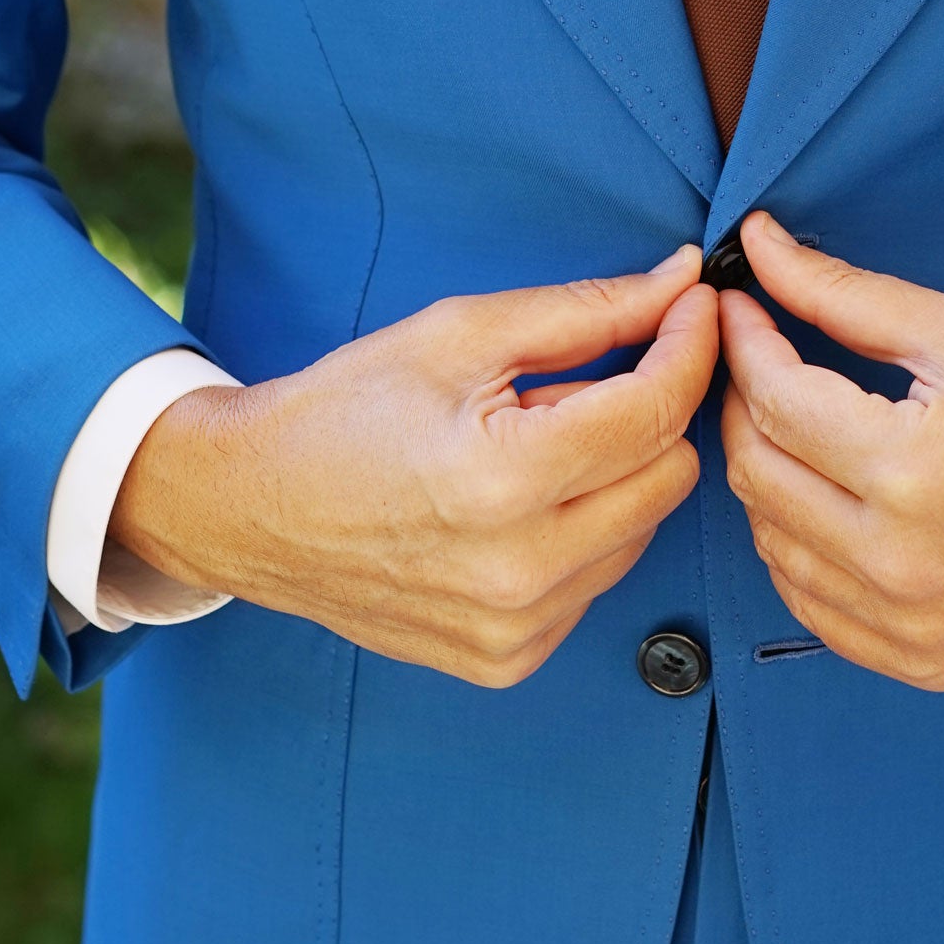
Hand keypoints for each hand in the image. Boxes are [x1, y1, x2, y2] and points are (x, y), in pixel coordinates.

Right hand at [110, 250, 716, 685]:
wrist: (251, 509)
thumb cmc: (347, 410)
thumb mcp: (460, 334)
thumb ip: (584, 312)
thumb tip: (679, 284)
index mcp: (505, 477)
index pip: (657, 409)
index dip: (689, 346)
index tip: (692, 309)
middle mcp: (521, 568)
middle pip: (669, 474)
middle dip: (648, 413)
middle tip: (583, 383)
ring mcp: (517, 627)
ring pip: (643, 531)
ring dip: (614, 479)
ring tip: (530, 451)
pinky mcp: (509, 659)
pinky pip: (598, 583)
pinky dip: (580, 536)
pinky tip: (516, 510)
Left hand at [719, 215, 943, 689]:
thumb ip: (848, 296)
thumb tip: (758, 247)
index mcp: (915, 471)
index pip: (776, 402)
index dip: (745, 344)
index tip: (739, 310)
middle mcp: (903, 561)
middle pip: (758, 477)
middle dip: (742, 407)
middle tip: (761, 363)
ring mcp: (911, 623)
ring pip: (773, 548)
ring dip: (768, 479)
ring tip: (798, 430)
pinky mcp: (924, 660)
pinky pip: (814, 609)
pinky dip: (801, 553)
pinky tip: (825, 506)